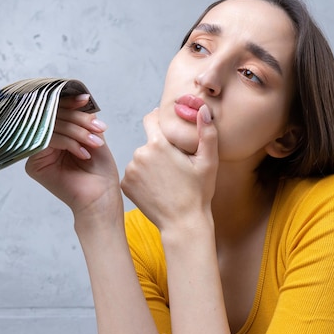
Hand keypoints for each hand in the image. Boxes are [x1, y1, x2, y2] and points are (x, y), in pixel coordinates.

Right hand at [25, 94, 120, 219]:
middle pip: (53, 116)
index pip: (57, 111)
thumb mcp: (93, 135)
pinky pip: (47, 140)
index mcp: (56, 133)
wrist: (101, 197)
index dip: (70, 103)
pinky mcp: (33, 164)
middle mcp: (43, 140)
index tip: (86, 100)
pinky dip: (69, 143)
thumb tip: (76, 96)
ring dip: (77, 132)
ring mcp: (36, 152)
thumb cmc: (100, 170)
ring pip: (51, 126)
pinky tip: (84, 154)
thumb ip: (82, 117)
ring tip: (95, 143)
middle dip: (78, 120)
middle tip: (98, 127)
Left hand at [121, 105, 218, 231]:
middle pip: (149, 142)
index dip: (159, 120)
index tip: (167, 127)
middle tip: (175, 165)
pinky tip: (157, 188)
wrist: (183, 224)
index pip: (151, 119)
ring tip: (167, 180)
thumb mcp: (209, 161)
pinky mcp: (125, 184)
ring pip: (141, 158)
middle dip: (159, 148)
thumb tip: (202, 109)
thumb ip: (207, 132)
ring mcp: (130, 170)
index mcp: (158, 144)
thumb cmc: (198, 193)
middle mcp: (140, 154)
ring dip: (151, 164)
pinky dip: (143, 178)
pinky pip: (134, 173)